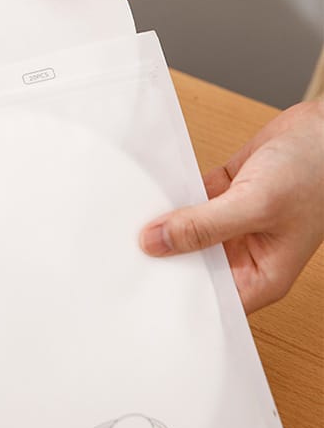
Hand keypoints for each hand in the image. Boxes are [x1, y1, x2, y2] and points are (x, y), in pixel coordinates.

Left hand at [139, 100, 323, 312]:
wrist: (323, 129)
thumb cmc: (314, 174)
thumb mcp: (257, 204)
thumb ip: (204, 225)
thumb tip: (156, 242)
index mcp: (261, 274)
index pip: (211, 299)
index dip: (178, 296)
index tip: (141, 288)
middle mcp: (245, 252)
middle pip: (193, 265)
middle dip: (164, 257)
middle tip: (122, 253)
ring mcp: (233, 222)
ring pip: (187, 231)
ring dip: (163, 225)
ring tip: (125, 224)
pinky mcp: (225, 193)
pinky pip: (189, 201)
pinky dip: (171, 197)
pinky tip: (147, 195)